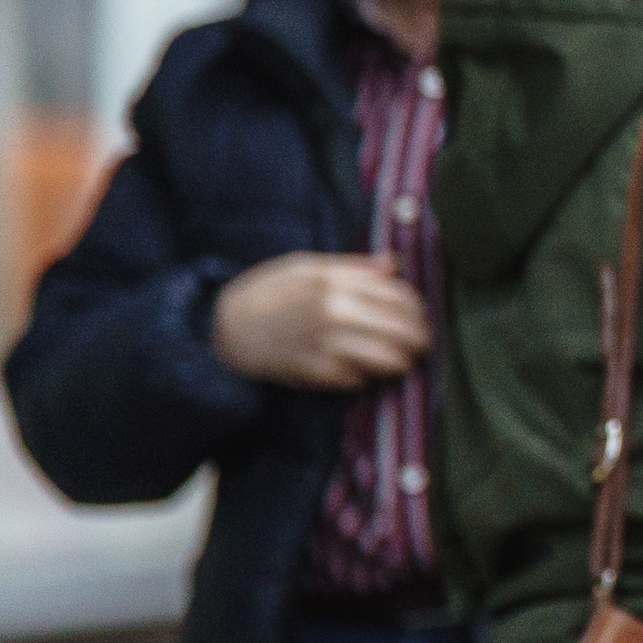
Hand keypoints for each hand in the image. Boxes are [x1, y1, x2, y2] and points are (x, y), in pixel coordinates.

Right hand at [212, 254, 433, 388]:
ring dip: (400, 361)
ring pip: (390, 359)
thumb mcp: (305, 267)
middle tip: (419, 342)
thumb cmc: (267, 294)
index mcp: (335, 281)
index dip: (417, 309)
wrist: (222, 328)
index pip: (400, 297)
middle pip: (403, 330)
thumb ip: (354, 267)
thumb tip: (392, 263)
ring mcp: (326, 344)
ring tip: (400, 360)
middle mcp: (335, 311)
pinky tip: (363, 370)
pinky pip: (360, 379)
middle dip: (418, 338)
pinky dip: (367, 376)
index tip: (419, 316)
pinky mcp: (316, 372)